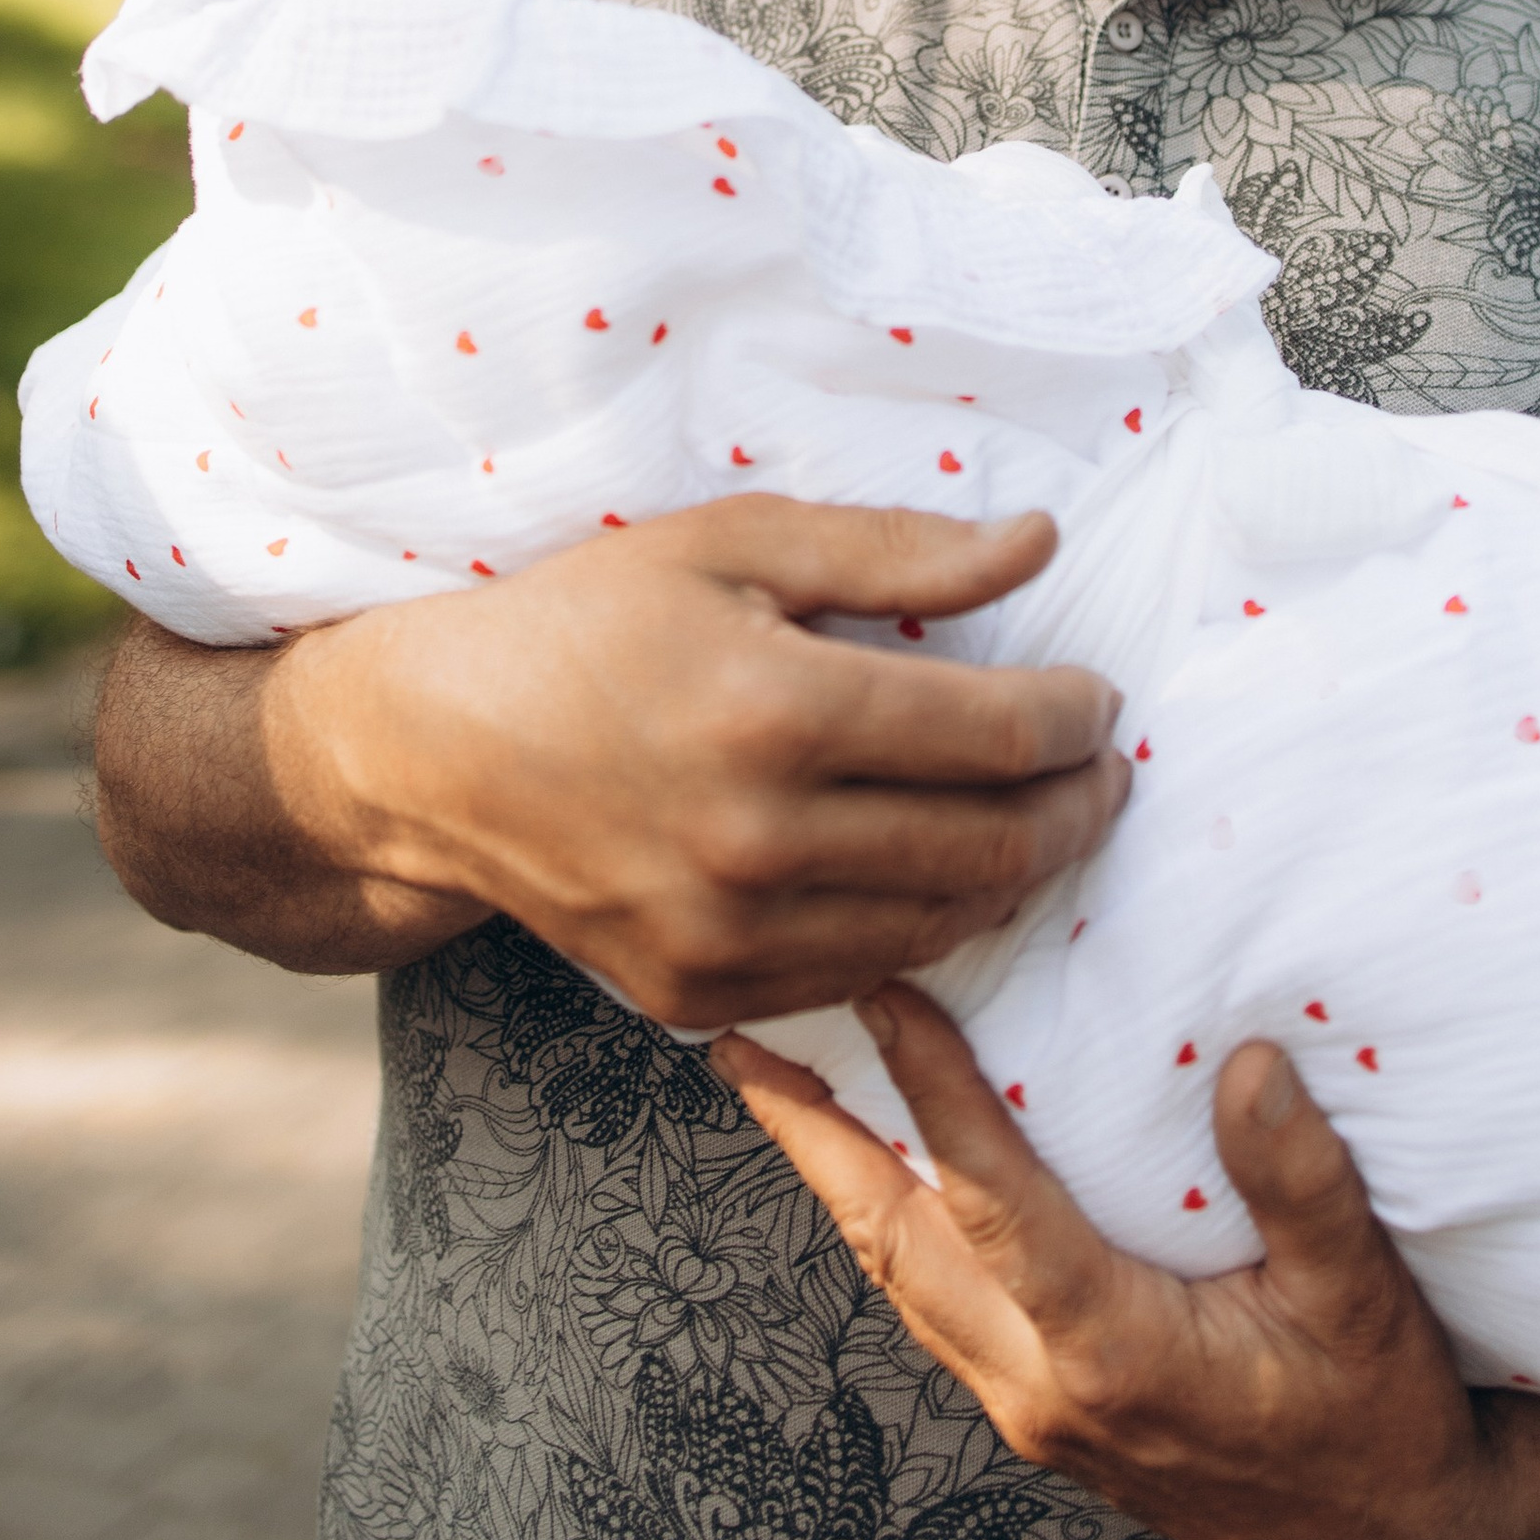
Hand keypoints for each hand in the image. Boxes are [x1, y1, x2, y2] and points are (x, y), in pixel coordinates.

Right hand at [263, 496, 1127, 1029]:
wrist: (436, 751)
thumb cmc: (587, 622)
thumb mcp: (732, 545)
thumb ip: (895, 550)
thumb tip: (1037, 545)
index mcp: (775, 710)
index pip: (997, 736)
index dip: (1076, 718)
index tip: (1099, 699)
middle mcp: (759, 839)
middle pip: (991, 843)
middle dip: (1077, 805)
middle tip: (1102, 770)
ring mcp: (727, 933)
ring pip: (942, 924)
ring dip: (1019, 874)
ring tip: (1040, 821)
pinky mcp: (701, 994)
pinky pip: (862, 976)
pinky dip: (926, 929)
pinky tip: (939, 875)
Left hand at [721, 982, 1539, 1539]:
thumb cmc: (1387, 1418)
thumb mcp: (1370, 1298)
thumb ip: (1305, 1181)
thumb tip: (1247, 1063)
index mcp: (1113, 1352)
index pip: (988, 1202)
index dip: (931, 1092)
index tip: (881, 994)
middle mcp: (1045, 1386)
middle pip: (894, 1243)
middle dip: (811, 1137)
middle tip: (742, 1037)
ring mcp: (1034, 1408)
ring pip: (899, 1278)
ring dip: (836, 1177)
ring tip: (780, 1085)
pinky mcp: (1045, 1414)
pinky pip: (933, 1304)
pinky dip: (891, 1223)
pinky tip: (881, 1172)